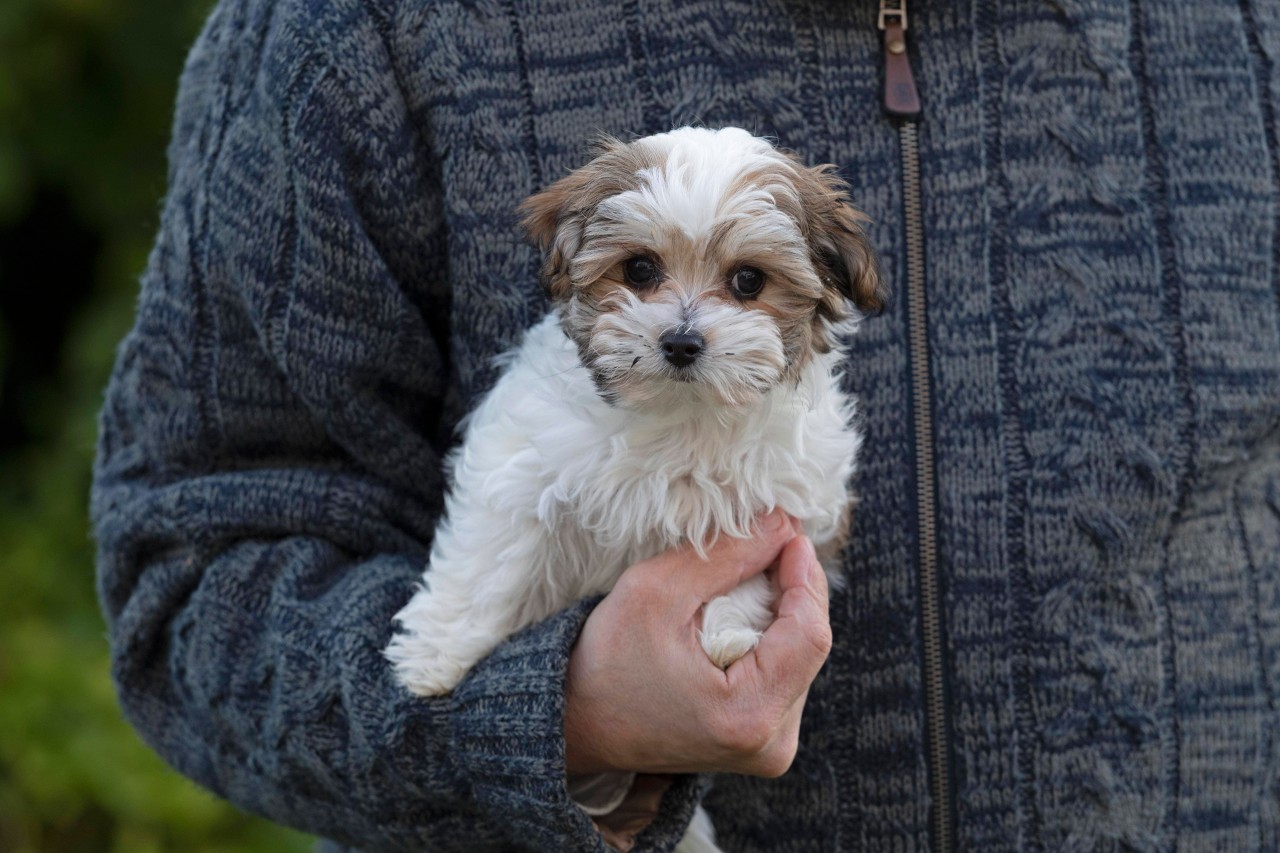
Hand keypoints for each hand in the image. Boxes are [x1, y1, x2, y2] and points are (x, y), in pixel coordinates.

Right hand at [563, 509, 831, 777]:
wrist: (578, 725)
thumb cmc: (607, 663)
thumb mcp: (655, 592)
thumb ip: (726, 555)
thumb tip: (783, 523)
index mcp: (747, 716)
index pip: (810, 633)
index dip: (804, 576)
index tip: (786, 533)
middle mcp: (771, 744)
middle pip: (810, 644)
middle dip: (791, 589)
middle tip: (763, 546)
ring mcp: (770, 749)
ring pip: (801, 657)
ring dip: (781, 612)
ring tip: (743, 584)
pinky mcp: (763, 743)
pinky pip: (786, 674)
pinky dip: (770, 637)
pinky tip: (741, 617)